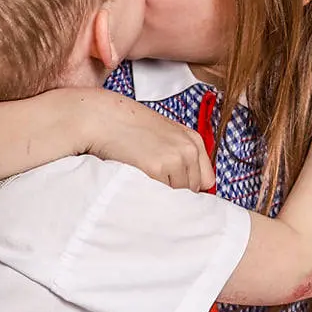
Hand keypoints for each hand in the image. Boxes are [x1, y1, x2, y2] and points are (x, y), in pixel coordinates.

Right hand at [79, 92, 214, 189]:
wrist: (104, 118)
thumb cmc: (129, 126)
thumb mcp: (165, 135)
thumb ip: (181, 155)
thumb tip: (193, 186)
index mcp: (193, 140)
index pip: (206, 179)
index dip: (189, 185)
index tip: (175, 187)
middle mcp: (188, 149)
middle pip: (192, 189)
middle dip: (175, 189)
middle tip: (154, 180)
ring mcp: (175, 159)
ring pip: (176, 194)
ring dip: (162, 192)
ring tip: (144, 176)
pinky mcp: (157, 169)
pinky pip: (161, 194)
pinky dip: (151, 192)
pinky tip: (138, 177)